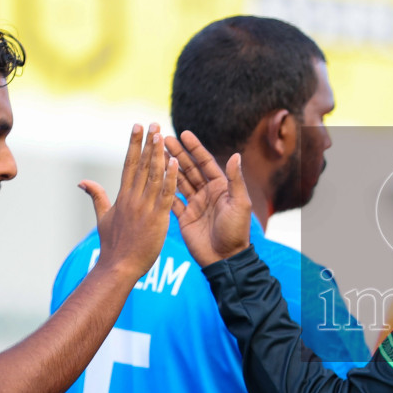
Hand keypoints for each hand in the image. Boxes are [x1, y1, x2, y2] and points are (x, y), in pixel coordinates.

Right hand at [80, 124, 178, 279]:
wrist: (118, 267)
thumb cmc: (112, 246)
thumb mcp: (103, 218)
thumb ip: (97, 197)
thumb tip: (83, 182)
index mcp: (122, 196)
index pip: (128, 164)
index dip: (133, 144)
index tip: (136, 127)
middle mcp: (133, 198)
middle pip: (141, 164)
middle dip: (147, 142)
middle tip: (152, 122)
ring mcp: (145, 207)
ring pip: (153, 175)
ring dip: (158, 153)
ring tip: (162, 134)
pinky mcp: (157, 218)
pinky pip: (165, 194)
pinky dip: (170, 177)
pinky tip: (175, 161)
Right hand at [166, 130, 252, 266]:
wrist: (225, 259)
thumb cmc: (236, 231)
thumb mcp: (239, 204)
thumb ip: (235, 180)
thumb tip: (236, 155)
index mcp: (221, 187)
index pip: (206, 163)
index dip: (195, 148)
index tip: (184, 133)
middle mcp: (207, 193)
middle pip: (190, 169)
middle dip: (177, 153)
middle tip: (163, 138)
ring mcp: (195, 204)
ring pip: (179, 181)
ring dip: (168, 167)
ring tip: (155, 153)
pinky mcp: (184, 217)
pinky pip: (172, 199)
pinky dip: (163, 188)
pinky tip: (152, 176)